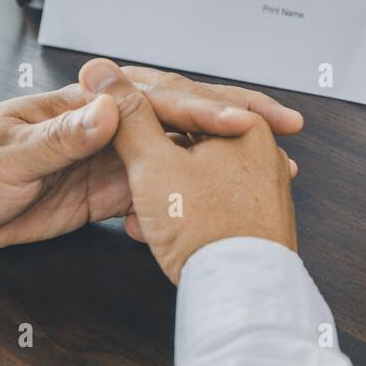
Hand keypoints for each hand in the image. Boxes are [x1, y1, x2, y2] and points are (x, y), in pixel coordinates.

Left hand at [0, 60, 302, 248]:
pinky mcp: (106, 189)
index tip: (244, 119)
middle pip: (182, 114)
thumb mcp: (9, 153)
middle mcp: (106, 123)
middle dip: (236, 117)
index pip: (157, 98)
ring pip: (180, 151)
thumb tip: (108, 109)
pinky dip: (186, 197)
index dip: (205, 106)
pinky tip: (211, 208)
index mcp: (85, 102)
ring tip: (271, 171)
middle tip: (285, 129)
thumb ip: (59, 136)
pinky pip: (157, 189)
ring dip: (223, 158)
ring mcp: (111, 156)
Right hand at [79, 58, 297, 283]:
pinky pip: (208, 202)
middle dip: (148, 151)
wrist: (241, 293)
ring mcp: (263, 187)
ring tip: (134, 208)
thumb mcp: (151, 163)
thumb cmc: (204, 227)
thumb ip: (126, 116)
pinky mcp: (256, 219)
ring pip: (194, 173)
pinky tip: (152, 229)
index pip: (179, 94)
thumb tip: (103, 72)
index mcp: (242, 124)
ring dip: (160, 186)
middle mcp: (262, 150)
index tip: (107, 99)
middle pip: (187, 136)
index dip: (133, 97)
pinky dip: (179, 210)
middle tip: (121, 154)